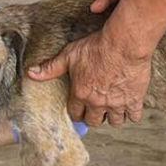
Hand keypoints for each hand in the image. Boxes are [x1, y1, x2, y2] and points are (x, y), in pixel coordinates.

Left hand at [27, 30, 150, 126]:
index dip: (76, 112)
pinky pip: (133, 116)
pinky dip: (131, 114)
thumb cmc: (96, 47)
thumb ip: (50, 68)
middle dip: (93, 117)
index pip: (75, 113)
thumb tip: (31, 73)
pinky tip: (129, 107)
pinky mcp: (134, 100)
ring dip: (112, 117)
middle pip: (94, 121)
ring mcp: (117, 103)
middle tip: (95, 110)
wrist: (123, 44)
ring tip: (112, 109)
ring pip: (114, 121)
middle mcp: (98, 102)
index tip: (79, 110)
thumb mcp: (69, 55)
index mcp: (81, 94)